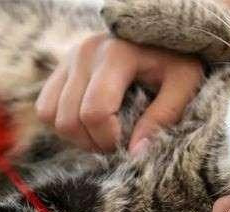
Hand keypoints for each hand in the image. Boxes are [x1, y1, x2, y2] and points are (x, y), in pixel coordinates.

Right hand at [35, 33, 203, 153]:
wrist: (162, 39)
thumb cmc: (178, 63)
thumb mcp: (184, 85)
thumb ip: (163, 117)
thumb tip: (135, 154)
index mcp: (117, 54)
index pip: (94, 112)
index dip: (108, 140)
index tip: (129, 145)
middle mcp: (85, 52)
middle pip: (68, 120)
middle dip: (93, 143)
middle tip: (119, 144)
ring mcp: (68, 58)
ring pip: (51, 116)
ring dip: (77, 137)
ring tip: (105, 134)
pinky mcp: (60, 67)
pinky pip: (45, 108)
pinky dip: (64, 125)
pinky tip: (91, 125)